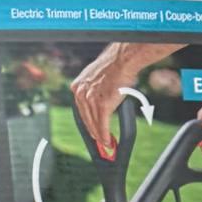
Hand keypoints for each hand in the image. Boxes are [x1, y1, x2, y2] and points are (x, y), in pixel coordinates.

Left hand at [71, 40, 180, 160]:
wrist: (123, 58)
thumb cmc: (115, 65)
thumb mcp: (95, 76)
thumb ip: (91, 88)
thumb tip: (96, 100)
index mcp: (77, 86)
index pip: (80, 110)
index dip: (87, 122)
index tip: (91, 130)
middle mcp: (81, 93)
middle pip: (86, 119)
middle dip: (93, 132)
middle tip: (98, 141)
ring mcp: (91, 99)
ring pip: (93, 124)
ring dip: (100, 136)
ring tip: (105, 144)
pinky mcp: (102, 105)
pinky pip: (102, 125)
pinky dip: (105, 135)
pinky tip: (107, 141)